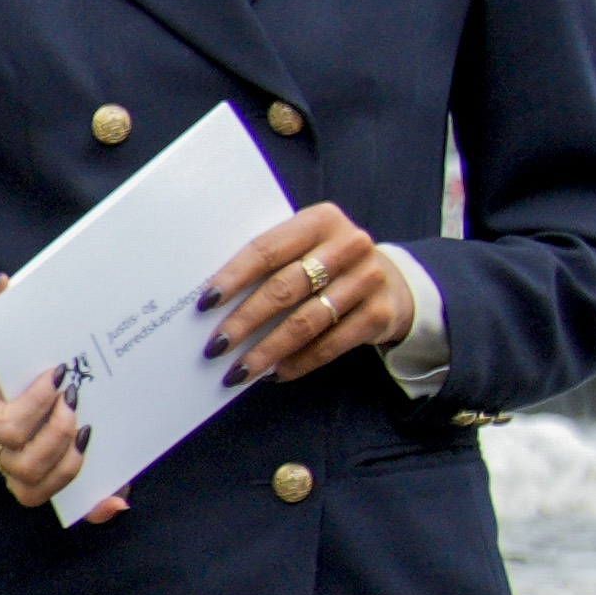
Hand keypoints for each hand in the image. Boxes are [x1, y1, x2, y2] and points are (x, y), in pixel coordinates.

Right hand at [0, 276, 97, 511]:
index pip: (4, 427)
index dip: (36, 409)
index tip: (60, 374)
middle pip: (21, 464)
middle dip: (58, 435)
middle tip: (79, 401)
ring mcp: (13, 460)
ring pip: (34, 489)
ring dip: (70, 466)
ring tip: (90, 431)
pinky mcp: (41, 470)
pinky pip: (58, 501)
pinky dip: (90, 505)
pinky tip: (118, 497)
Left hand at [207, 203, 432, 390]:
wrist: (389, 281)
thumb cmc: (326, 263)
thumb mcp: (304, 247)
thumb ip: (270, 262)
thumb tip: (214, 300)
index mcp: (320, 220)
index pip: (266, 249)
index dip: (234, 277)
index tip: (206, 302)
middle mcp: (349, 245)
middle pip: (284, 288)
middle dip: (245, 321)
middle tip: (217, 346)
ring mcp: (368, 280)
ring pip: (306, 322)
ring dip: (268, 351)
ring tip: (240, 370)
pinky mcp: (378, 314)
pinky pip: (330, 345)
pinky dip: (298, 363)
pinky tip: (274, 374)